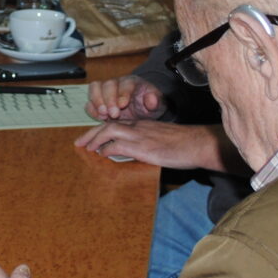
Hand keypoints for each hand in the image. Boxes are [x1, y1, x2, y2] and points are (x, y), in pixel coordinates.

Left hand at [75, 121, 230, 169]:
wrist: (198, 143)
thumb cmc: (185, 144)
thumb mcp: (162, 140)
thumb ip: (148, 143)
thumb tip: (136, 155)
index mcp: (143, 124)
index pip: (116, 123)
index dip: (101, 130)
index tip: (91, 138)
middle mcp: (139, 126)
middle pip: (107, 124)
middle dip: (91, 133)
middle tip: (79, 143)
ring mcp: (140, 135)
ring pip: (109, 130)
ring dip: (95, 139)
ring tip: (86, 148)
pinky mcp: (143, 147)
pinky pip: (118, 145)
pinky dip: (107, 149)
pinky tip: (103, 155)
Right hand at [82, 75, 164, 122]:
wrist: (141, 109)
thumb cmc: (148, 105)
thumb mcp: (157, 104)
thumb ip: (155, 101)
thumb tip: (150, 99)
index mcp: (132, 82)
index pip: (125, 84)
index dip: (122, 94)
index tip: (123, 106)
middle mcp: (117, 83)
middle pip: (108, 84)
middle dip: (109, 100)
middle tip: (113, 114)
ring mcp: (105, 91)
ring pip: (95, 88)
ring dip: (97, 102)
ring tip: (104, 115)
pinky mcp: (98, 100)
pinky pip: (90, 100)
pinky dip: (92, 109)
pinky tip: (99, 117)